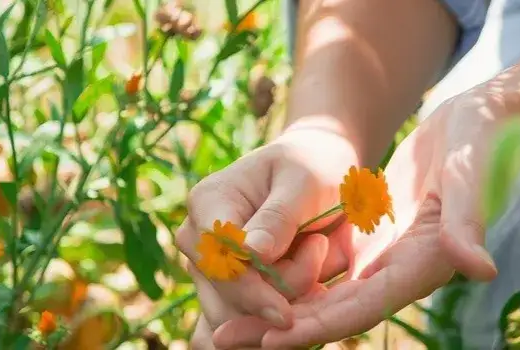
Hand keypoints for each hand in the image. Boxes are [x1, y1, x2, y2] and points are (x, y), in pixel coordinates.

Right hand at [175, 128, 360, 346]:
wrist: (317, 170)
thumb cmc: (311, 166)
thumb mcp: (305, 181)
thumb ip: (279, 217)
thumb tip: (251, 254)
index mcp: (208, 202)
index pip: (218, 261)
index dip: (251, 292)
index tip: (286, 315)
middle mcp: (198, 238)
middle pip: (226, 295)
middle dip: (278, 293)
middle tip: (322, 248)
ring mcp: (210, 265)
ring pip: (238, 314)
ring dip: (286, 300)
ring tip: (319, 252)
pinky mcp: (228, 286)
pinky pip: (249, 319)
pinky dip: (283, 311)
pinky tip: (312, 289)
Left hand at [213, 93, 505, 347]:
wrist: (478, 125)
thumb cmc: (480, 141)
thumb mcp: (470, 174)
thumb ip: (467, 222)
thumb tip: (479, 269)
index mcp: (425, 264)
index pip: (363, 308)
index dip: (316, 326)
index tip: (268, 341)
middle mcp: (401, 271)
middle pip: (333, 312)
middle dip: (280, 329)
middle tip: (223, 338)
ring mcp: (384, 259)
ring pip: (323, 296)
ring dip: (277, 310)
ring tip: (225, 322)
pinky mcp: (371, 243)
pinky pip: (324, 272)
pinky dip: (289, 282)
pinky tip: (251, 282)